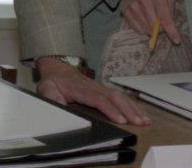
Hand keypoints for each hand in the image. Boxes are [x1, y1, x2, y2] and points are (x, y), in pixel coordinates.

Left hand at [36, 57, 150, 125]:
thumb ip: (51, 96)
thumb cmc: (54, 82)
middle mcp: (94, 87)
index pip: (98, 99)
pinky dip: (133, 106)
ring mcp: (101, 88)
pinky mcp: (105, 91)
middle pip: (114, 97)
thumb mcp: (46, 88)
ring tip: (145, 121)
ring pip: (120, 97)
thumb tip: (59, 104)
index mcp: (80, 88)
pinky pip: (121, 98)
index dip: (110, 109)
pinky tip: (142, 115)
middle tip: (138, 123)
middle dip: (127, 110)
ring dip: (133, 109)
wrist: (58, 69)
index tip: (120, 120)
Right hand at [114, 0, 181, 43]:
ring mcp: (133, 5)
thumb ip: (170, 9)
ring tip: (151, 20)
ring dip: (151, 29)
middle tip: (160, 24)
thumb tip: (170, 26)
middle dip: (160, 29)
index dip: (171, 31)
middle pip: (155, 26)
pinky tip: (143, 21)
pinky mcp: (125, 11)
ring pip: (146, 29)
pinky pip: (136, 28)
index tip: (176, 40)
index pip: (165, 17)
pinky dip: (142, 29)